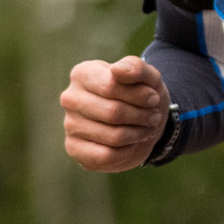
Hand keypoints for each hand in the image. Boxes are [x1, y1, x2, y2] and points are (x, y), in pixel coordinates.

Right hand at [61, 56, 166, 171]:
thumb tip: (118, 71)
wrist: (142, 121)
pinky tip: (130, 144)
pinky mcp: (74, 148)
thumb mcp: (148, 77)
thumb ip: (136, 68)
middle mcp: (71, 98)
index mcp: (83, 74)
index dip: (140, 95)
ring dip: (138, 134)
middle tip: (154, 117)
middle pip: (113, 113)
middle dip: (142, 116)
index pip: (111, 86)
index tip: (154, 98)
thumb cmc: (141, 94)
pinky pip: (106, 156)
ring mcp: (70, 124)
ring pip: (113, 136)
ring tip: (146, 128)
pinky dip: (127, 152)